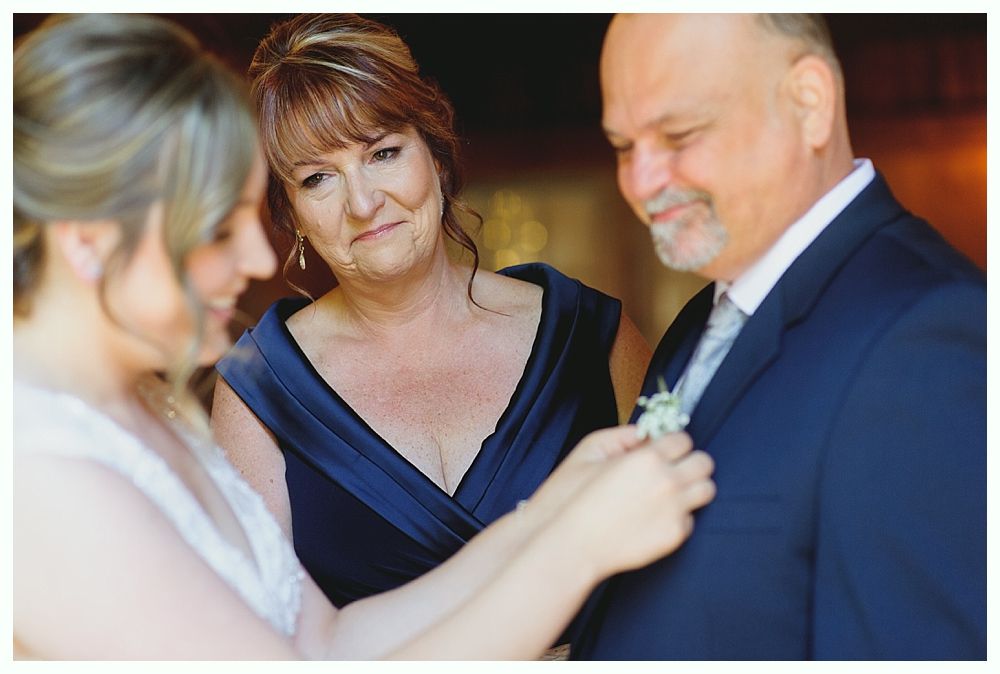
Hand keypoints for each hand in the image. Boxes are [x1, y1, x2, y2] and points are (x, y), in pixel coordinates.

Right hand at [543, 430, 714, 580]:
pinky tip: (657, 518)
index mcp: (648, 458)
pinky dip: (678, 516)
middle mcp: (667, 482)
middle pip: (704, 462)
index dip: (674, 445)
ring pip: (706, 489)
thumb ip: (625, 437)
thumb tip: (647, 436)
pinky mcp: (675, 534)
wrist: (574, 543)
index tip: (667, 452)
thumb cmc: (576, 496)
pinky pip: (691, 518)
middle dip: (690, 463)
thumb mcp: (591, 451)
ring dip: (692, 488)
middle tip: (675, 470)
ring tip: (672, 493)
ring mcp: (674, 510)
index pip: (684, 440)